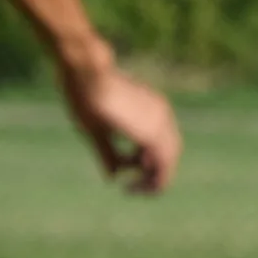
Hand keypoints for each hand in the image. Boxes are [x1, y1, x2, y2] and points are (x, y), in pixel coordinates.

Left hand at [58, 58, 182, 194]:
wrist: (86, 66)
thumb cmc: (86, 101)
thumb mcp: (94, 134)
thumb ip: (108, 156)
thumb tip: (114, 177)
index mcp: (149, 131)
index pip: (163, 166)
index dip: (151, 184)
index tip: (130, 191)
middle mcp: (161, 119)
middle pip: (171, 155)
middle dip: (156, 172)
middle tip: (134, 184)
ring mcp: (160, 107)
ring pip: (169, 141)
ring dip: (154, 157)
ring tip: (129, 164)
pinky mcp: (153, 100)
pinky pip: (162, 128)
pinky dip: (152, 143)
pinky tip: (132, 147)